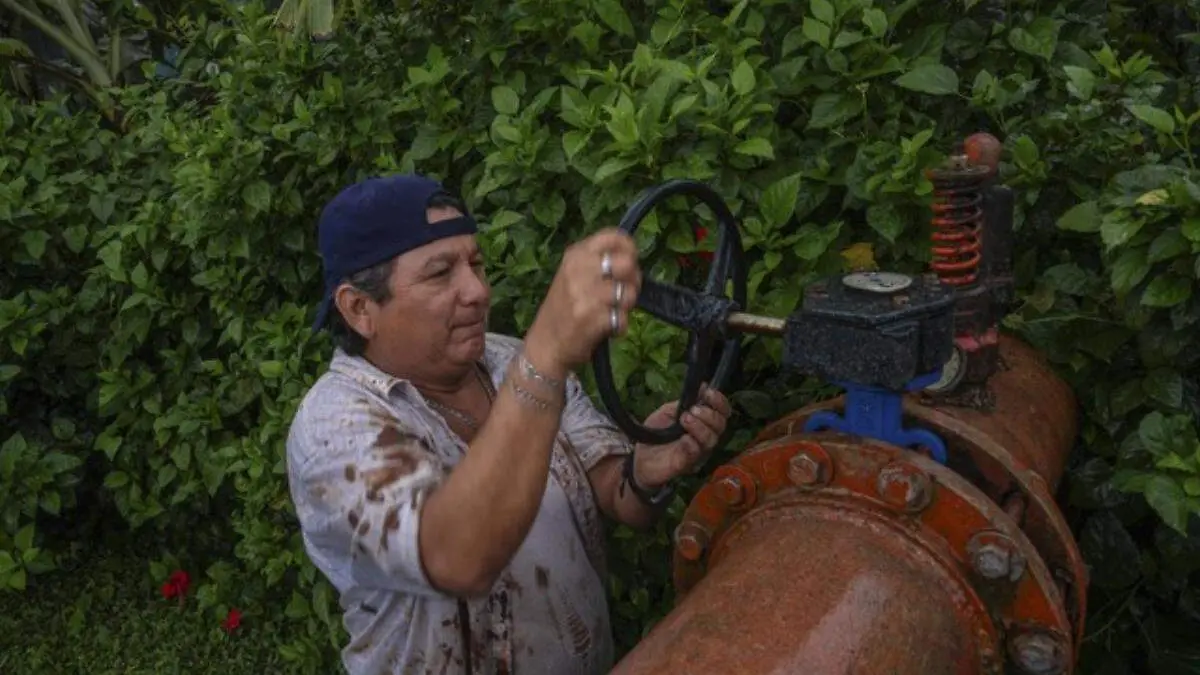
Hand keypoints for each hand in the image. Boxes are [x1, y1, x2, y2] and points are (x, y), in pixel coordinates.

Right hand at [525, 228, 641, 373]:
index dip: (630, 249)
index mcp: (575, 255)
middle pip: (627, 263)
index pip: (613, 237)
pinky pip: (623, 319)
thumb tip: (632, 259)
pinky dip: (620, 326)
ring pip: (629, 293)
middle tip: (622, 291)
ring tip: (613, 311)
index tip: (630, 263)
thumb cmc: (564, 308)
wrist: (544, 344)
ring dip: (627, 306)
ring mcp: (583, 295)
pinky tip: (608, 327)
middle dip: (634, 280)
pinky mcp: (590, 319)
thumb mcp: (573, 275)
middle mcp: (578, 270)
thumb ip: (598, 263)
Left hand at [631, 385, 731, 488]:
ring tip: (684, 419)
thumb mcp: (668, 411)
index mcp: (703, 422)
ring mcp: (697, 452)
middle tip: (692, 410)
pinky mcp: (687, 464)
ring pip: (711, 440)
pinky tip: (683, 438)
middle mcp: (705, 437)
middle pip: (721, 425)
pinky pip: (696, 453)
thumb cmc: (656, 433)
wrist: (638, 455)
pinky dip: (692, 443)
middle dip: (709, 414)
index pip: (722, 412)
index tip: (708, 392)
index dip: (719, 401)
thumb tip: (703, 386)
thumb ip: (685, 402)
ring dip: (700, 427)